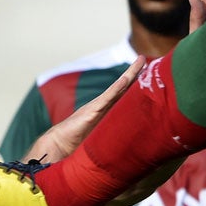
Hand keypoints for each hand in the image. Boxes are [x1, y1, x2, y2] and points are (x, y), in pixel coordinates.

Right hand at [26, 56, 145, 161]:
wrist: (59, 146)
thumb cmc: (78, 145)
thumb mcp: (101, 139)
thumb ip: (111, 136)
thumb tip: (128, 147)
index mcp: (107, 112)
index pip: (124, 96)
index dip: (135, 85)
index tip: (146, 74)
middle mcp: (103, 106)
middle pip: (122, 86)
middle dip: (133, 72)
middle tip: (143, 58)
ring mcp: (97, 107)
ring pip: (118, 88)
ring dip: (129, 75)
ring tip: (140, 62)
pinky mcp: (91, 112)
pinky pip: (107, 98)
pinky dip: (117, 88)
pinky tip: (126, 80)